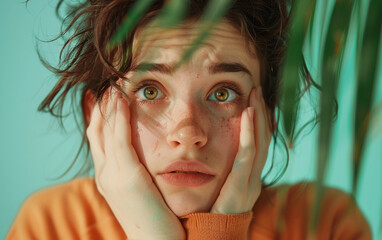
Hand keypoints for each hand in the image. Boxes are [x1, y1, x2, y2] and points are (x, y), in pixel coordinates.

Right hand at [86, 89, 184, 239]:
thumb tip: (140, 158)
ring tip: (113, 83)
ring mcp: (112, 173)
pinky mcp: (126, 174)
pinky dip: (118, 116)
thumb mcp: (140, 191)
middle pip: (96, 131)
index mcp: (108, 176)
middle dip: (99, 107)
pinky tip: (122, 98)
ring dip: (108, 104)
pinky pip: (120, 137)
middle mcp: (104, 173)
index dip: (98, 118)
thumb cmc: (154, 218)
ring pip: (105, 130)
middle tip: (103, 85)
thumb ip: (135, 173)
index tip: (101, 99)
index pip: (99, 140)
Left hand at [211, 87, 271, 213]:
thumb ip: (220, 170)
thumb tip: (208, 149)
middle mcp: (254, 178)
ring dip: (258, 117)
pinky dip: (249, 134)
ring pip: (259, 143)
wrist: (209, 239)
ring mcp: (250, 183)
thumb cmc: (209, 212)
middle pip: (263, 139)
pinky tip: (247, 114)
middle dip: (261, 113)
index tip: (253, 101)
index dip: (258, 122)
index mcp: (248, 177)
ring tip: (254, 95)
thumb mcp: (218, 186)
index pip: (258, 144)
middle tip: (256, 90)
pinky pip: (247, 156)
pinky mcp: (240, 187)